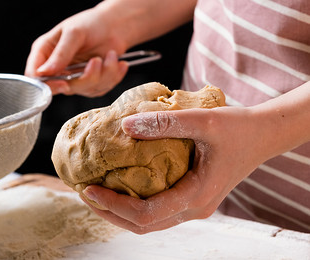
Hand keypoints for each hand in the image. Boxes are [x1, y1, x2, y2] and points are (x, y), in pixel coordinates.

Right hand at [25, 7, 128, 96]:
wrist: (115, 25)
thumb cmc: (92, 23)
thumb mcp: (74, 33)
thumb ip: (60, 53)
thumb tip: (43, 72)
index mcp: (44, 52)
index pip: (35, 76)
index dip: (47, 84)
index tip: (65, 83)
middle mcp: (56, 68)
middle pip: (62, 88)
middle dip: (85, 77)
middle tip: (97, 60)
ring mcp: (73, 77)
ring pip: (84, 90)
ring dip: (103, 74)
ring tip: (111, 54)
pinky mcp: (90, 83)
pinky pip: (100, 89)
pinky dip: (112, 77)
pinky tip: (118, 63)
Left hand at [80, 106, 270, 233]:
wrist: (262, 134)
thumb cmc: (237, 128)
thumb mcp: (202, 120)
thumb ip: (164, 123)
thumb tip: (124, 126)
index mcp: (196, 196)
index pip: (145, 214)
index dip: (113, 205)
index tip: (88, 189)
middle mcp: (193, 208)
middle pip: (142, 225)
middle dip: (109, 212)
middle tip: (83, 192)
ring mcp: (192, 205)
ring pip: (148, 221)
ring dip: (119, 211)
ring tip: (95, 193)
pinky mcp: (190, 197)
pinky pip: (156, 209)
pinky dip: (133, 203)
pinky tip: (120, 186)